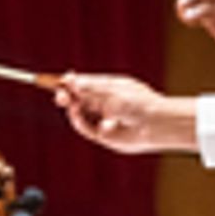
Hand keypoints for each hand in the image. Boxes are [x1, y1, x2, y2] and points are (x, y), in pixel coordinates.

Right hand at [54, 74, 196, 154]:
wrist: (155, 123)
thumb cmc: (138, 102)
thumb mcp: (111, 90)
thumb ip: (90, 87)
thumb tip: (70, 80)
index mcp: (111, 88)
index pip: (87, 84)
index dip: (73, 83)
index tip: (61, 80)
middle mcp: (107, 103)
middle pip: (81, 99)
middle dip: (68, 96)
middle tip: (59, 94)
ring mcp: (104, 119)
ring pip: (81, 113)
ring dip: (71, 107)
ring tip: (66, 100)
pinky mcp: (104, 135)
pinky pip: (85, 127)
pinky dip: (78, 121)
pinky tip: (76, 112)